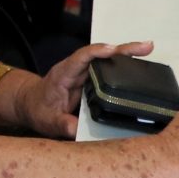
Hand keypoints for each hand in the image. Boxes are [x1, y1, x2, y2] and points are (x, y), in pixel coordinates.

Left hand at [20, 38, 154, 137]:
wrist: (30, 104)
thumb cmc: (37, 109)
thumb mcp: (47, 121)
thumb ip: (62, 124)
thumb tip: (77, 130)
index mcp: (64, 74)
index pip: (82, 57)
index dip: (98, 52)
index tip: (114, 50)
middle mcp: (76, 69)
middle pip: (101, 54)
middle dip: (123, 49)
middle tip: (146, 47)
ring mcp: (84, 73)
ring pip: (107, 60)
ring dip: (126, 54)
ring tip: (148, 50)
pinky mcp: (90, 80)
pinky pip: (107, 70)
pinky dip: (123, 66)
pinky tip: (139, 66)